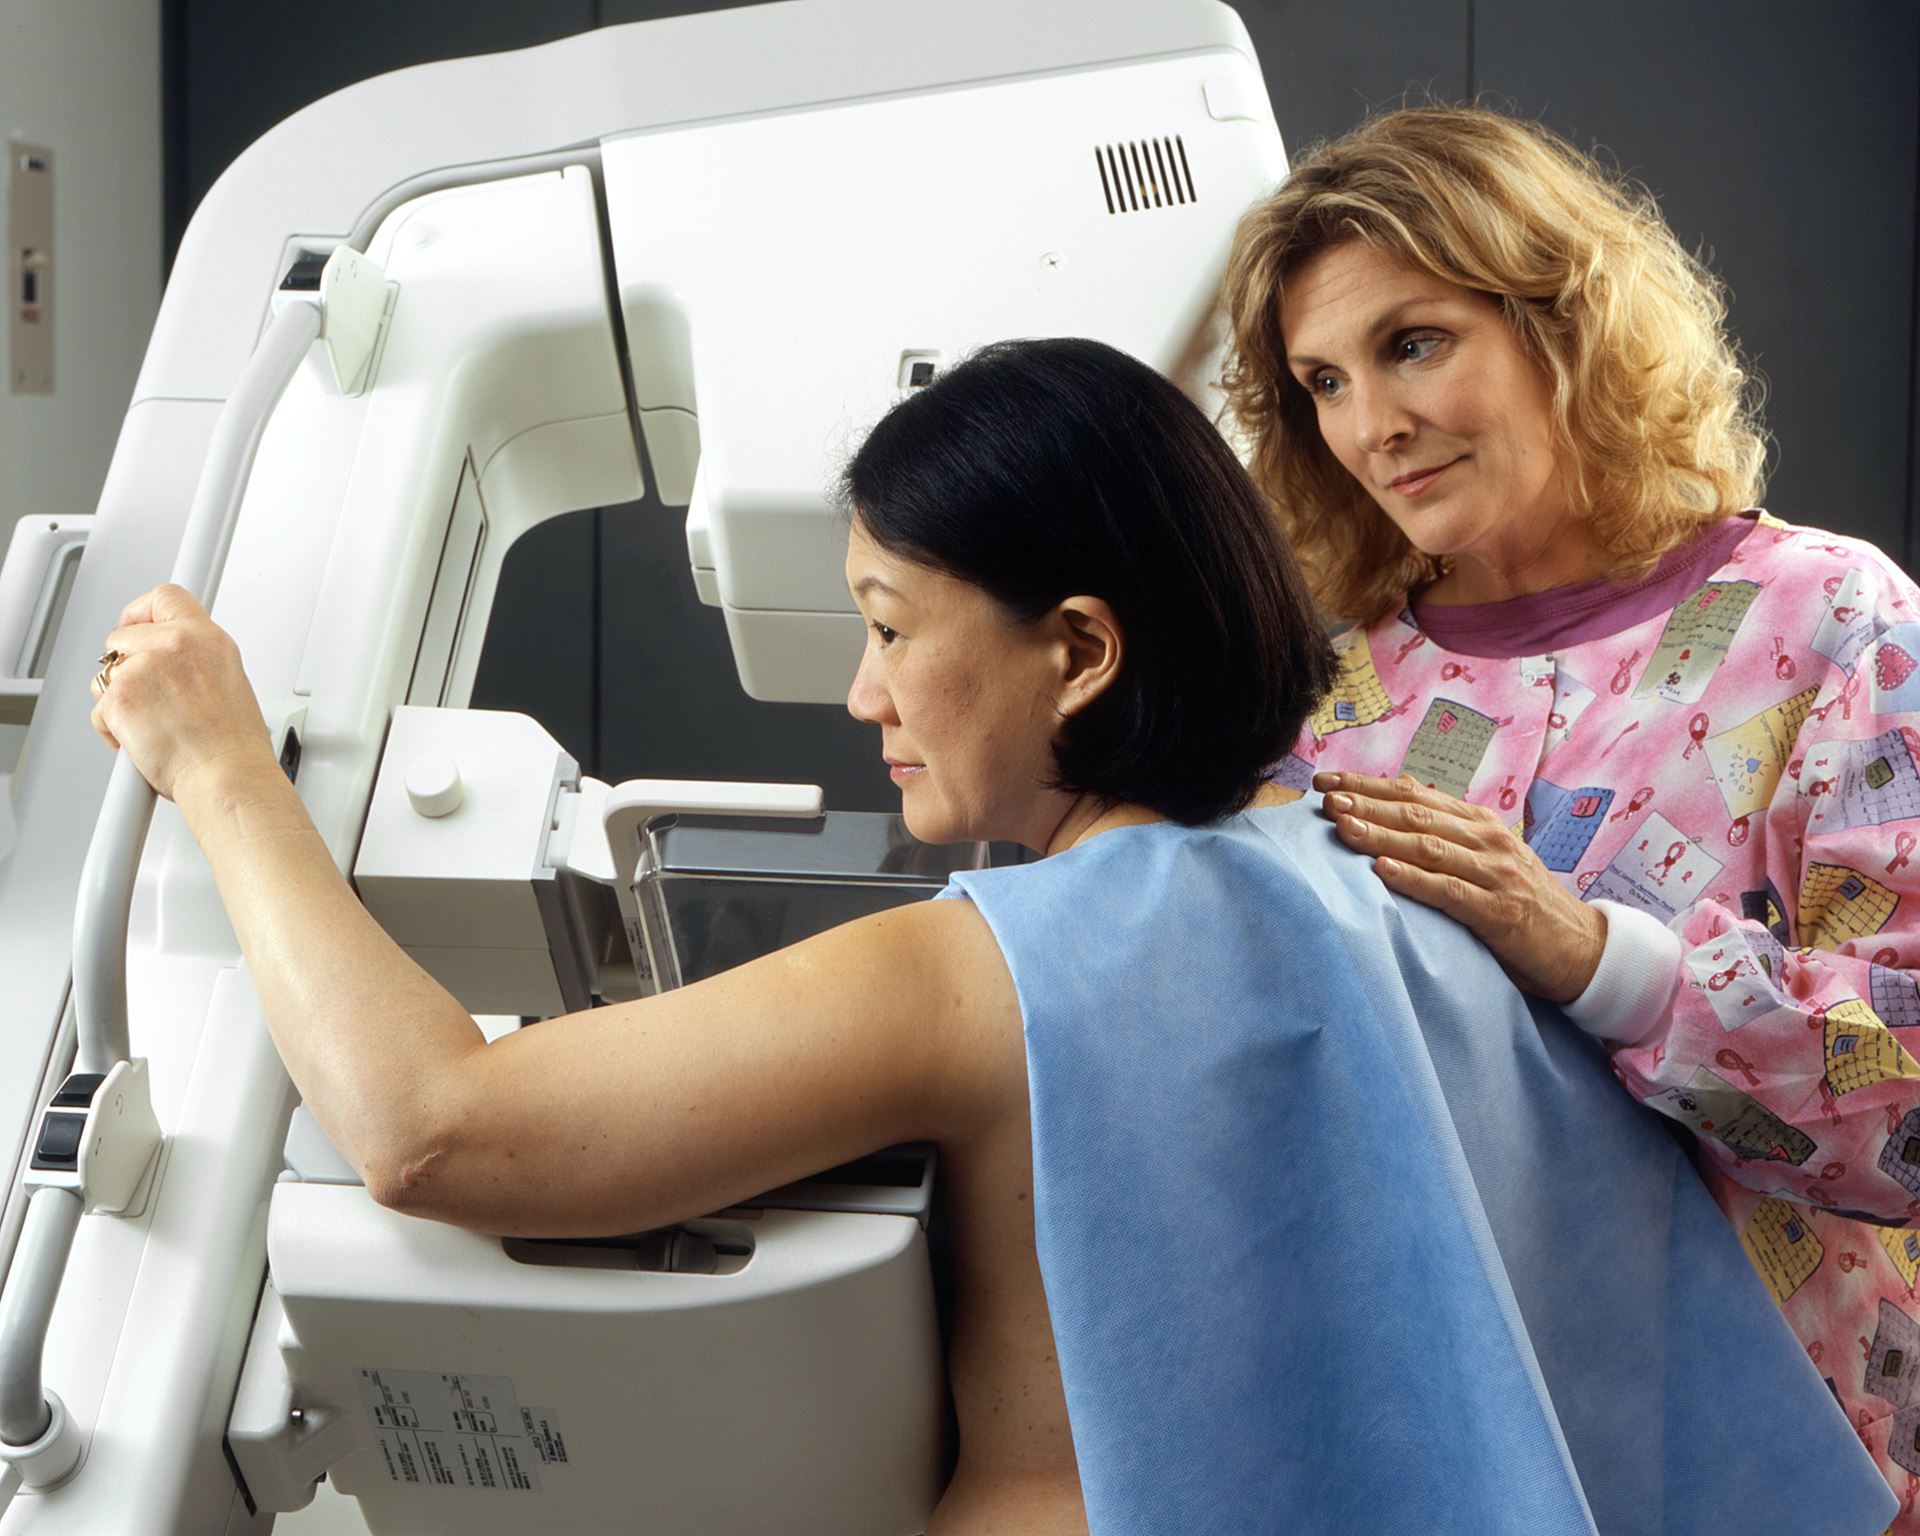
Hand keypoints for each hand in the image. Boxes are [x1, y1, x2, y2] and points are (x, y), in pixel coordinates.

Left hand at [89, 584, 274, 801]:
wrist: (226, 775)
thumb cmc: (233, 745)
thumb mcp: (229, 682)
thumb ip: (196, 660)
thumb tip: (172, 662)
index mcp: (207, 639)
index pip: (165, 597)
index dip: (142, 612)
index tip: (136, 626)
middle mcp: (176, 645)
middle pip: (123, 636)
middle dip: (125, 665)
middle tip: (146, 695)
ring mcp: (144, 668)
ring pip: (106, 674)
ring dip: (119, 699)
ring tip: (152, 723)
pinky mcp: (119, 696)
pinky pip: (99, 707)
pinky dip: (113, 728)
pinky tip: (142, 739)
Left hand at [1313, 770, 1606, 1004]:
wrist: (1583, 948)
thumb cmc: (1523, 905)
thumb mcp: (1486, 863)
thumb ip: (1447, 843)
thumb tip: (1386, 828)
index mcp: (1479, 824)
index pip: (1415, 795)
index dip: (1368, 785)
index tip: (1326, 781)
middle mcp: (1487, 840)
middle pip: (1415, 814)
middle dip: (1365, 803)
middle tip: (1324, 798)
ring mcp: (1496, 874)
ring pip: (1427, 846)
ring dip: (1380, 834)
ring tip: (1341, 826)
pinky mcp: (1500, 912)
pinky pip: (1449, 892)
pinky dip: (1412, 879)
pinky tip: (1380, 872)